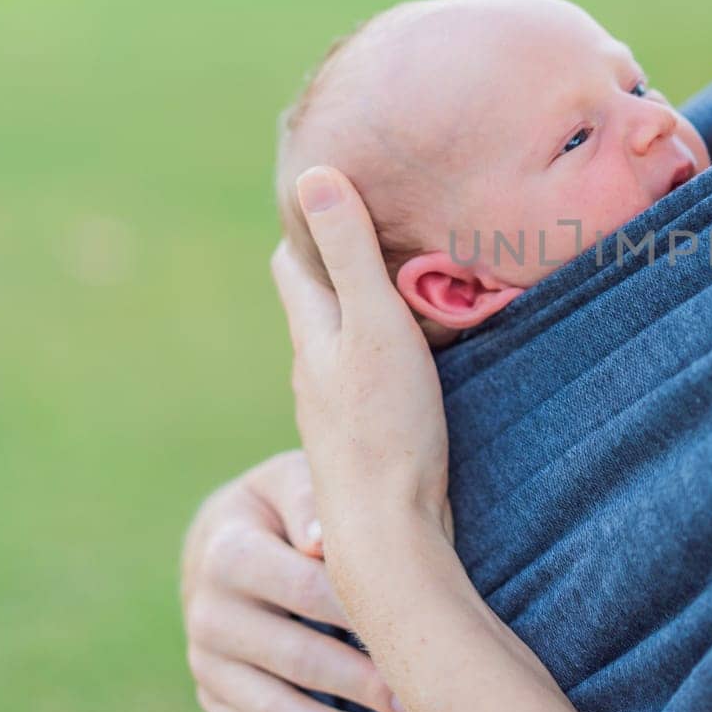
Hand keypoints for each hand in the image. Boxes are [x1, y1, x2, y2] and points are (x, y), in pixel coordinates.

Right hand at [180, 449, 407, 711]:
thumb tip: (321, 540)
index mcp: (228, 552)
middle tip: (415, 706)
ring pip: (269, 709)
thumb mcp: (291, 480)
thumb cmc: (281, 503)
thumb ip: (309, 500)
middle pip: (291, 658)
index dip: (356, 614)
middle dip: (358, 685)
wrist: (225, 533)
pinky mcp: (212, 696)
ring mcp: (206, 661)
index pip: (301, 589)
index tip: (411, 634)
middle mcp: (208, 612)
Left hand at [270, 167, 453, 555]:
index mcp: (313, 335)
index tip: (341, 189)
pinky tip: (418, 359)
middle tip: (387, 227)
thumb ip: (349, 254)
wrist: (388, 537)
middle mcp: (315, 371)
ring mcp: (338, 410)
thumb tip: (312, 173)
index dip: (309, 222)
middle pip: (319, 301)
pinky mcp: (366, 442)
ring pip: (346, 343)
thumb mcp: (374, 326)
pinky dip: (387, 354)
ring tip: (411, 284)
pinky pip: (371, 379)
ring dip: (367, 312)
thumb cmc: (385, 429)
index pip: (293, 261)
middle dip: (341, 263)